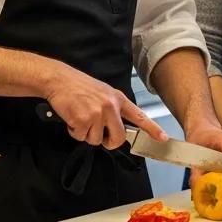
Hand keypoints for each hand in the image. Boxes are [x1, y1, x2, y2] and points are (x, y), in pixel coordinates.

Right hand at [44, 63, 165, 149]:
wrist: (59, 79)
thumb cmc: (79, 87)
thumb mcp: (102, 93)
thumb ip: (113, 109)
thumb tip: (117, 129)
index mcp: (117, 98)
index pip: (139, 116)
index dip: (152, 129)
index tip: (163, 138)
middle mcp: (110, 106)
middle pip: (118, 138)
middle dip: (108, 142)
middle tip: (99, 136)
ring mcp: (97, 113)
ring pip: (96, 140)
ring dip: (86, 134)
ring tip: (80, 117)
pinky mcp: (83, 119)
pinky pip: (81, 137)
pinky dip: (74, 131)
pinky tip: (72, 118)